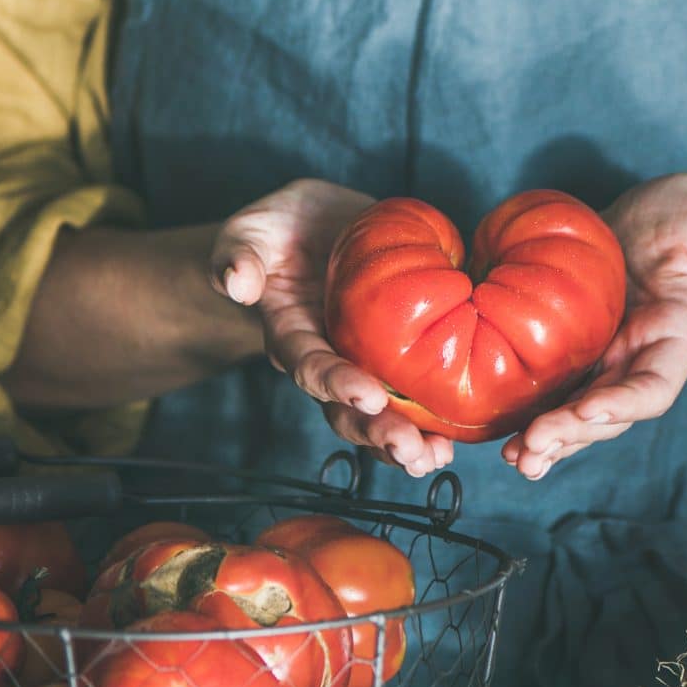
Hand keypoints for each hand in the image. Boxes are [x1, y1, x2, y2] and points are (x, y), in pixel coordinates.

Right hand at [211, 180, 454, 477]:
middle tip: (409, 450)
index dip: (338, 384)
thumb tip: (236, 283)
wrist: (314, 228)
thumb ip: (238, 255)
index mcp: (292, 336)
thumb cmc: (279, 231)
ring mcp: (359, 368)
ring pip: (376, 419)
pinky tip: (450, 443)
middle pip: (345, 411)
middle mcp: (326, 364)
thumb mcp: (249, 233)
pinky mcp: (391, 362)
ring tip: (432, 458)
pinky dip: (428, 425)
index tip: (369, 395)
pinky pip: (407, 403)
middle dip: (377, 433)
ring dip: (403, 444)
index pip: (311, 367)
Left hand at [501, 174, 686, 478]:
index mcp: (676, 340)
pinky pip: (554, 394)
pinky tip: (507, 442)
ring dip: (548, 441)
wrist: (654, 216)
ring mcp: (605, 362)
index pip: (653, 388)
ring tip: (516, 460)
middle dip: (570, 434)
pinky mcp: (574, 355)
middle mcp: (639, 362)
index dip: (623, 405)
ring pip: (577, 414)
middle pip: (607, 414)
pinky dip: (533, 419)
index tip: (588, 413)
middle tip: (530, 449)